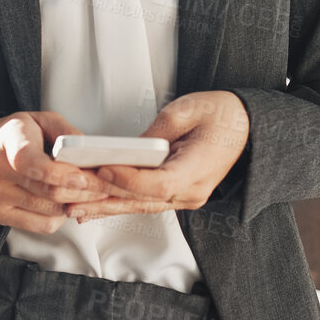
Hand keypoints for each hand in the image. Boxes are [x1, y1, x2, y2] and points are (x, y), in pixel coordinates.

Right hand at [0, 111, 114, 234]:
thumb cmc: (14, 136)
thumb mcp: (40, 120)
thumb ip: (65, 132)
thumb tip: (87, 150)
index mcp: (9, 141)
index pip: (32, 163)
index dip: (62, 175)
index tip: (86, 177)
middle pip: (48, 191)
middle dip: (83, 192)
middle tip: (102, 187)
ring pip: (49, 211)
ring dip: (75, 204)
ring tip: (85, 193)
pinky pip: (42, 225)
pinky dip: (60, 217)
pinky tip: (62, 202)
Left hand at [65, 91, 250, 220]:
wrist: (246, 127)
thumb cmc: (220, 115)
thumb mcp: (186, 110)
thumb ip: (156, 133)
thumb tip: (128, 149)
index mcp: (199, 169)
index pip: (160, 183)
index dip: (129, 179)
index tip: (102, 168)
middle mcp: (192, 192)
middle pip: (143, 199)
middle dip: (106, 196)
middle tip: (73, 194)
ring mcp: (185, 197)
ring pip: (139, 206)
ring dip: (106, 207)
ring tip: (74, 208)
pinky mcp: (176, 195)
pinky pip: (144, 203)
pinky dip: (118, 204)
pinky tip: (94, 209)